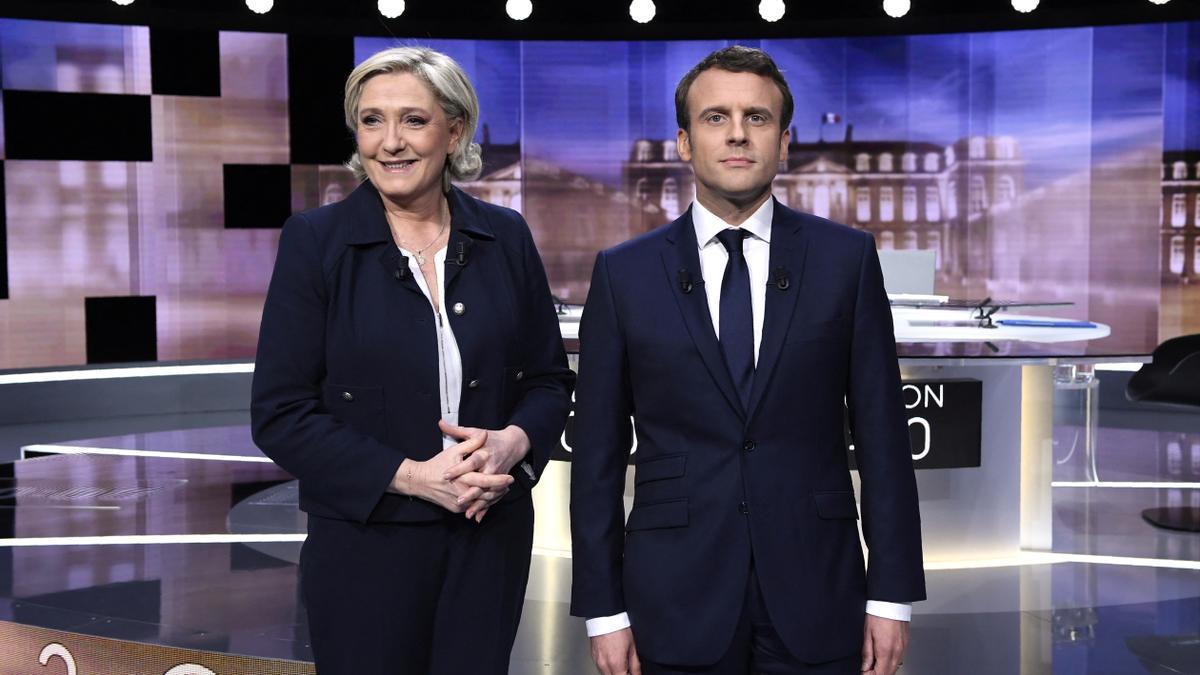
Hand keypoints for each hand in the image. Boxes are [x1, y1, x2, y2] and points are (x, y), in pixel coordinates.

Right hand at [389, 432, 513, 513]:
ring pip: (481, 502)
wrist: (420, 481)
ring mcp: (458, 503)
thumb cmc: (438, 463)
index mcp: (463, 478)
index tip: (510, 478)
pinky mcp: (456, 509)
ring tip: (504, 489)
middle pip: (486, 494)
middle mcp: (461, 493)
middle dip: (500, 489)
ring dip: (493, 497)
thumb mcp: (454, 451)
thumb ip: (471, 443)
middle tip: (509, 483)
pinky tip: (491, 496)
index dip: (499, 480)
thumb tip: (485, 434)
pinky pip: (473, 507)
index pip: (485, 481)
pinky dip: (483, 502)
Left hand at [440, 421, 529, 520]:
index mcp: (484, 452)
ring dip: (478, 503)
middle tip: (458, 500)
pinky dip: (485, 508)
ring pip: (487, 492)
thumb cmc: (491, 438)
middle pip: (481, 481)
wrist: (513, 444)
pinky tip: (476, 516)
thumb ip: (456, 430)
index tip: (446, 475)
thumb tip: (440, 423)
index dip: (459, 468)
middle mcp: (491, 466)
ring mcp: (497, 476)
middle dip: (470, 491)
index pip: (471, 461)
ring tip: (466, 512)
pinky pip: (492, 497)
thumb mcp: (474, 432)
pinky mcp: (500, 484)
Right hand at [590, 628, 640, 674]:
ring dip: (614, 672)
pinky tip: (612, 659)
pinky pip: (601, 668)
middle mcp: (605, 665)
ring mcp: (597, 662)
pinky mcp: (593, 658)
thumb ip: (635, 665)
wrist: (604, 617)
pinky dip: (608, 668)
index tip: (632, 673)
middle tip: (627, 669)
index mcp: (616, 664)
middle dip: (621, 674)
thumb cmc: (618, 628)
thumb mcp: (632, 647)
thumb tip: (637, 674)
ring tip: (620, 663)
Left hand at [861, 614, 907, 673]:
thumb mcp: (867, 634)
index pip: (880, 674)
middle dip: (877, 674)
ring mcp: (903, 649)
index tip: (864, 673)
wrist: (891, 601)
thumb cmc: (878, 614)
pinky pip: (899, 659)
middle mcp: (897, 652)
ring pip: (894, 667)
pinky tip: (883, 657)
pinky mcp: (905, 644)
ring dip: (884, 669)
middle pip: (888, 673)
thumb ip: (867, 653)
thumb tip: (865, 666)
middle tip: (867, 670)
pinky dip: (890, 662)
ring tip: (873, 664)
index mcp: (886, 650)